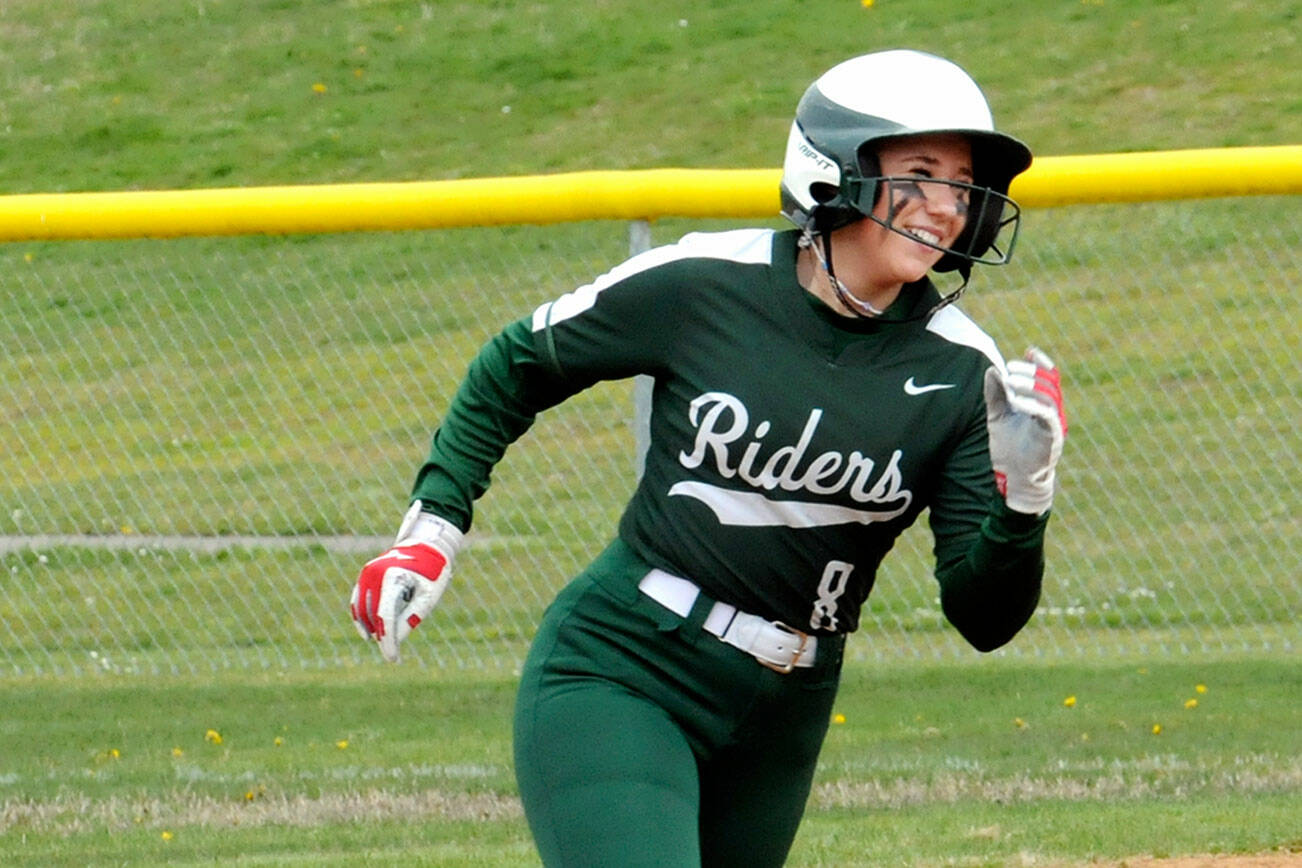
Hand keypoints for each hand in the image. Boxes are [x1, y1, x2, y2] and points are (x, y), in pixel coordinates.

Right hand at [350, 500, 464, 661]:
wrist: (426, 546)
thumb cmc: (432, 572)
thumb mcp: (427, 598)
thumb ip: (410, 618)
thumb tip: (393, 641)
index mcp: (392, 577)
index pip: (385, 617)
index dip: (387, 641)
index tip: (392, 658)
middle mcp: (374, 574)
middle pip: (373, 616)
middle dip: (382, 637)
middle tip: (393, 654)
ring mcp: (366, 574)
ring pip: (362, 611)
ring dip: (372, 629)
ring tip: (387, 643)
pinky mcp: (365, 576)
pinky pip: (358, 602)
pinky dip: (362, 618)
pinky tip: (370, 634)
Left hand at [983, 347, 1066, 514]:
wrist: (1014, 479)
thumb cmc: (1008, 449)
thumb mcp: (998, 417)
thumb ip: (996, 395)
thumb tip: (992, 370)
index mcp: (1042, 404)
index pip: (1049, 376)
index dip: (1041, 362)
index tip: (1028, 351)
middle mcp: (1053, 411)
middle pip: (1050, 382)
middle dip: (1030, 372)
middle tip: (1010, 368)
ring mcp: (1055, 423)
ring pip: (1050, 395)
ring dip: (1030, 385)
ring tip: (1010, 381)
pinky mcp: (1052, 436)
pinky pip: (1047, 415)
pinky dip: (1032, 405)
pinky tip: (1015, 401)